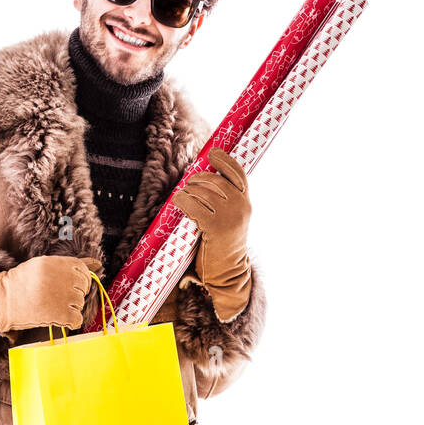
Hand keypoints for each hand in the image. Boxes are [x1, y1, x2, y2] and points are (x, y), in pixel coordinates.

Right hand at [0, 255, 101, 335]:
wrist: (1, 301)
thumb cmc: (23, 282)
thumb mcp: (45, 266)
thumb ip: (72, 265)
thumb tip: (98, 264)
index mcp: (55, 263)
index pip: (83, 271)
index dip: (78, 280)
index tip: (67, 286)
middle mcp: (59, 278)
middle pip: (83, 288)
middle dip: (74, 294)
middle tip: (56, 298)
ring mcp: (59, 297)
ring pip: (80, 304)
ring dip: (70, 308)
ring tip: (52, 307)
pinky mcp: (58, 315)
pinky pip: (77, 320)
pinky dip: (70, 322)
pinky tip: (58, 319)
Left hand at [172, 148, 251, 320]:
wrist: (227, 272)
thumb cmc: (223, 244)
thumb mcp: (231, 218)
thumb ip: (225, 200)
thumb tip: (204, 177)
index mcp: (245, 201)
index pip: (237, 173)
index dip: (224, 160)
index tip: (212, 152)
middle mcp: (241, 206)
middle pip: (215, 180)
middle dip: (198, 179)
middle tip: (188, 184)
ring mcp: (229, 216)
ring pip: (202, 192)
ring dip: (188, 190)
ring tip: (182, 195)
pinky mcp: (215, 227)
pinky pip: (194, 205)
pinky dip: (182, 200)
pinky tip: (177, 201)